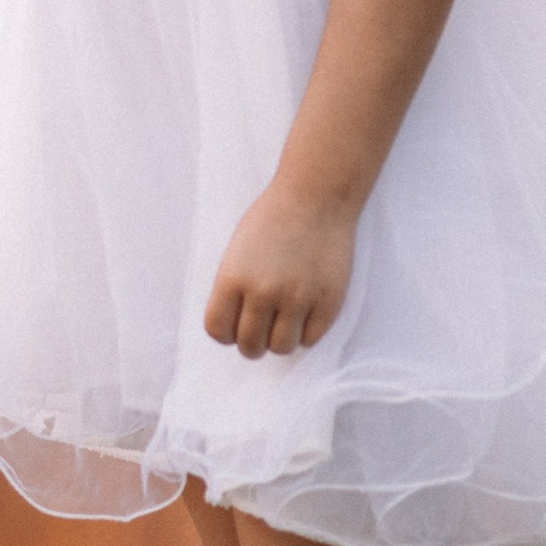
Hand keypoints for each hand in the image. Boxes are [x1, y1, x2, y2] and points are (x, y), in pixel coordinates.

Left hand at [204, 182, 355, 359]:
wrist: (315, 196)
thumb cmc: (272, 220)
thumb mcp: (237, 251)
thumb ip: (233, 290)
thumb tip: (235, 330)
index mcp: (233, 277)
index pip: (217, 331)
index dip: (225, 334)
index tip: (235, 326)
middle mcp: (263, 292)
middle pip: (249, 346)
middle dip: (252, 343)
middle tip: (261, 330)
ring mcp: (298, 298)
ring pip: (281, 348)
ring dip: (280, 341)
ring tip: (284, 323)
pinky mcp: (328, 301)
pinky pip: (311, 339)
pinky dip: (306, 332)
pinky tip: (305, 313)